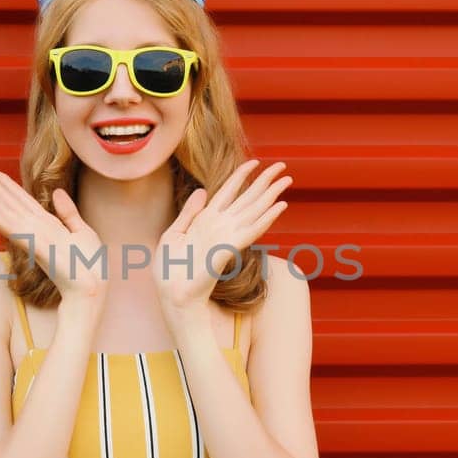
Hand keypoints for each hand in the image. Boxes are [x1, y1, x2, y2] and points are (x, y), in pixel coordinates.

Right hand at [0, 168, 106, 300]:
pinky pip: (12, 230)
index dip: (6, 184)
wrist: (91, 292)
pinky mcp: (34, 248)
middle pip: (9, 202)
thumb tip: (56, 192)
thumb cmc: (88, 268)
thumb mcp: (82, 232)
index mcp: (46, 226)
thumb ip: (68, 213)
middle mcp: (35, 230)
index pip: (21, 200)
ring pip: (6, 211)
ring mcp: (33, 238)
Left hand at [155, 159, 290, 311]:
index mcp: (206, 221)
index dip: (240, 176)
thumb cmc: (170, 271)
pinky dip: (267, 217)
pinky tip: (280, 205)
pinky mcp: (230, 248)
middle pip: (246, 197)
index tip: (254, 161)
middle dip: (265, 181)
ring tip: (287, 179)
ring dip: (271, 194)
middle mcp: (220, 226)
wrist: (172, 295)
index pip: (227, 192)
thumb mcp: (174, 234)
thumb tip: (202, 191)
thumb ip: (189, 213)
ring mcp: (227, 237)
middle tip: (282, 165)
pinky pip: (252, 229)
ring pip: (254, 209)